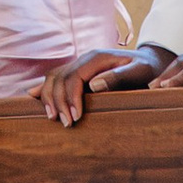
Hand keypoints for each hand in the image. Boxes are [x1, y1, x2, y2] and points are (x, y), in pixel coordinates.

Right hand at [39, 42, 172, 124]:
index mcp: (96, 58)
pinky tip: (33, 96)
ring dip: (48, 96)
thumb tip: (93, 85)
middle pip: (59, 78)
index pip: (74, 77)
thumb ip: (118, 77)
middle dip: (58, 101)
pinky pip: (55, 77)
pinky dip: (44, 87)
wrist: (149, 61)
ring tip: (52, 117)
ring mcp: (79, 64)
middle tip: (65, 124)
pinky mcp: (78, 71)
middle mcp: (84, 59)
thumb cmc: (146, 69)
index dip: (71, 97)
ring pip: (53, 77)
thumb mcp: (139, 72)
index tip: (75, 117)